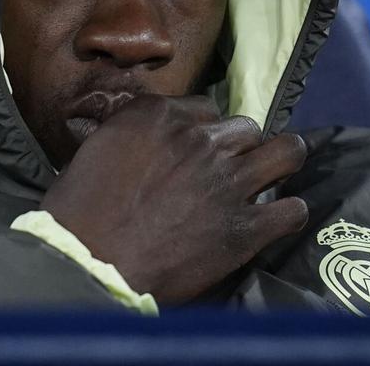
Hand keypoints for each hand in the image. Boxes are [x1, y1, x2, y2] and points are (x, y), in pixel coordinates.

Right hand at [39, 94, 307, 304]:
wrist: (88, 261)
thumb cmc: (78, 209)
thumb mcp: (95, 148)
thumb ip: (124, 130)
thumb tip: (130, 129)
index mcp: (161, 116)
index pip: (204, 108)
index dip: (204, 129)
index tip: (198, 148)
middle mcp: (202, 140)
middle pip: (245, 127)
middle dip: (240, 146)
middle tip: (229, 168)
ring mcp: (229, 183)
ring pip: (286, 152)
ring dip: (282, 161)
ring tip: (276, 173)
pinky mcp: (244, 228)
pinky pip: (291, 211)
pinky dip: (287, 215)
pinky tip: (277, 220)